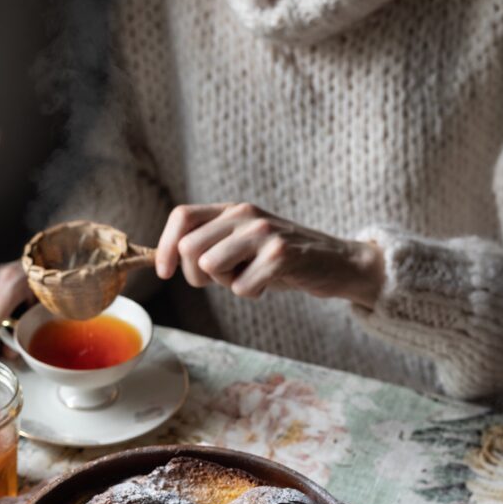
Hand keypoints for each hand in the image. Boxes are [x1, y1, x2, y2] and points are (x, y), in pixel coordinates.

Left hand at [155, 203, 383, 306]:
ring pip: (211, 267)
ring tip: (251, 277)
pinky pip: (241, 287)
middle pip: (190, 248)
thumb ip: (210, 245)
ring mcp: (263, 232)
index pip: (182, 216)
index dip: (166, 247)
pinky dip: (252, 294)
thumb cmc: (283, 259)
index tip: (166, 272)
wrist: (336, 263)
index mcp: (232, 209)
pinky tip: (270, 283)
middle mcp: (245, 214)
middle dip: (198, 276)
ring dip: (227, 284)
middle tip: (226, 279)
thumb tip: (166, 260)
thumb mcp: (244, 244)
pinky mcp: (281, 255)